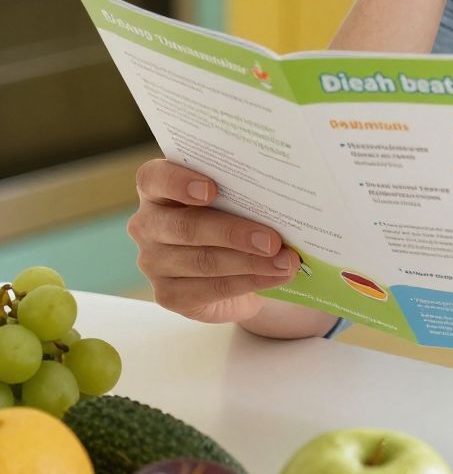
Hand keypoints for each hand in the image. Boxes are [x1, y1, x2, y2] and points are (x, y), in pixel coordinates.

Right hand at [128, 160, 299, 325]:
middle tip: (273, 240)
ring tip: (285, 261)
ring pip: (203, 261)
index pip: (154, 178)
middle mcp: (147, 225)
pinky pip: (211, 289)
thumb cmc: (233, 220)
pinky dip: (249, 282)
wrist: (234, 270)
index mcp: (156, 190)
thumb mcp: (234, 200)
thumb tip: (281, 200)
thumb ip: (242, 193)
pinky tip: (275, 276)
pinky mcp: (168, 295)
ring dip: (250, 262)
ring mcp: (153, 263)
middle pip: (185, 227)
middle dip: (233, 233)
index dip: (179, 182)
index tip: (212, 189)